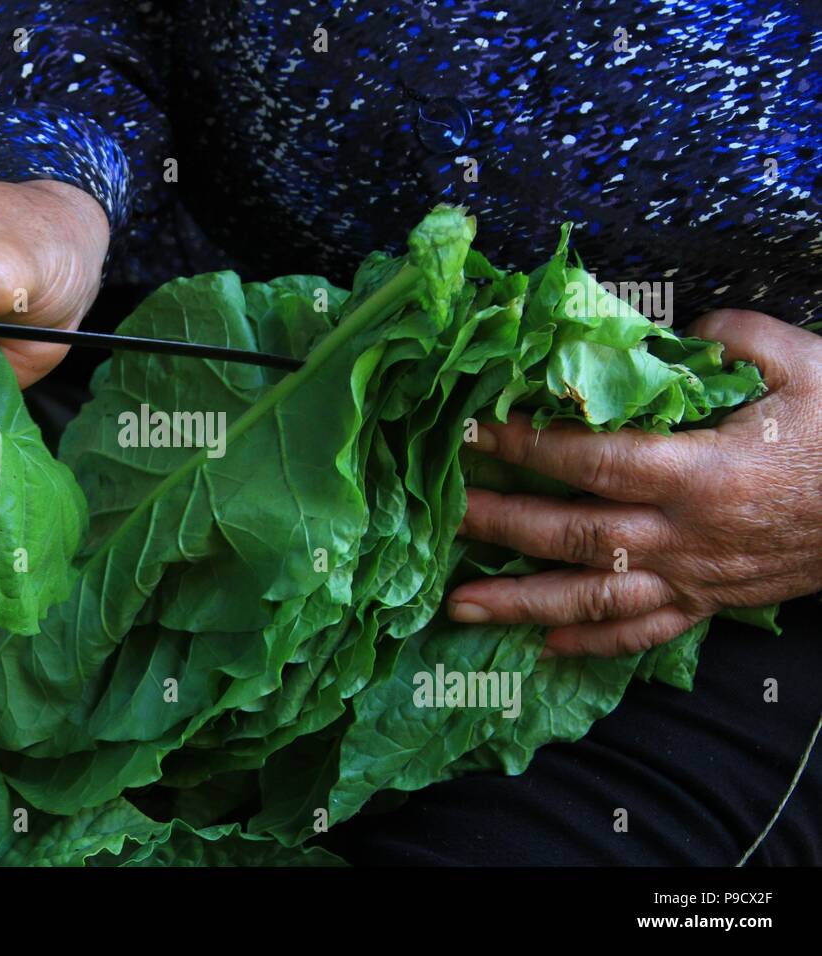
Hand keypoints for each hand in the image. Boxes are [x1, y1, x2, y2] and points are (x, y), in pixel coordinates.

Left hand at [447, 309, 821, 656]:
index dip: (530, 446)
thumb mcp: (810, 364)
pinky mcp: (711, 602)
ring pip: (596, 600)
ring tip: (457, 605)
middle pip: (578, 535)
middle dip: (503, 526)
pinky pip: (644, 633)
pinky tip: (540, 647)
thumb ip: (733, 340)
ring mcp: (697, 577)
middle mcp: (689, 535)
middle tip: (441, 515)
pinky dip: (591, 644)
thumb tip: (671, 333)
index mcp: (705, 473)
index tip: (474, 431)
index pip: (596, 461)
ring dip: (522, 603)